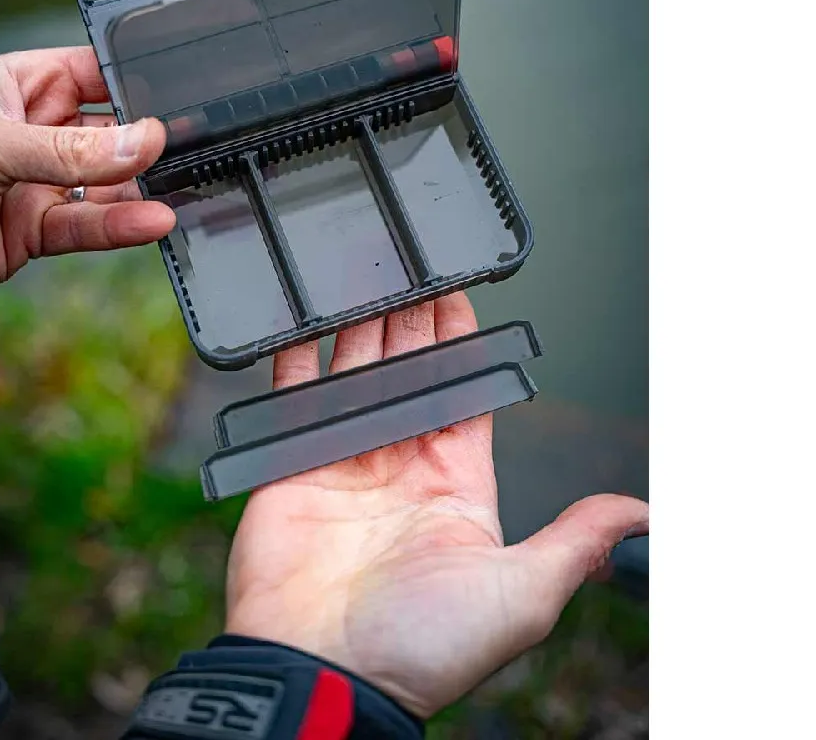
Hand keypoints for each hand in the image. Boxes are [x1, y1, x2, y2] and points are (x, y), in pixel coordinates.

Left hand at [0, 47, 175, 284]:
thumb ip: (72, 149)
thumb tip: (142, 141)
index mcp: (18, 86)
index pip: (92, 74)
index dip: (134, 82)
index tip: (179, 92)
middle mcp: (33, 133)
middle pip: (108, 133)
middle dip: (147, 141)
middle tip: (192, 144)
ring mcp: (36, 183)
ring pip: (104, 185)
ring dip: (140, 190)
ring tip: (179, 188)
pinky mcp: (34, 231)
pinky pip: (87, 226)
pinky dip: (120, 227)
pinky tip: (151, 221)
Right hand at [225, 294, 647, 719]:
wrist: (322, 673)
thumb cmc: (422, 646)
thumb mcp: (519, 594)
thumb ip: (574, 541)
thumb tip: (641, 514)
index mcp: (454, 479)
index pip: (462, 388)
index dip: (460, 338)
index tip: (456, 289)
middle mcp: (399, 460)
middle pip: (407, 368)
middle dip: (408, 318)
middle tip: (406, 261)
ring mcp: (343, 458)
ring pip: (353, 370)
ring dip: (356, 324)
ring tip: (359, 272)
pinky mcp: (291, 461)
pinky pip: (294, 396)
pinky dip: (295, 357)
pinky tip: (299, 319)